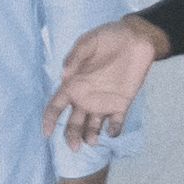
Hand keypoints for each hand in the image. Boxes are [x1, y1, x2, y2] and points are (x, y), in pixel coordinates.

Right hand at [42, 16, 161, 150]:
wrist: (136, 38)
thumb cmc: (108, 37)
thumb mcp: (89, 41)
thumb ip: (76, 56)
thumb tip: (64, 74)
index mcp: (73, 85)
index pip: (56, 106)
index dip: (50, 120)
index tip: (47, 133)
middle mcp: (85, 98)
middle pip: (73, 124)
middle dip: (71, 137)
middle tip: (75, 146)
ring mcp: (103, 103)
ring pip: (92, 127)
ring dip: (90, 137)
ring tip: (93, 140)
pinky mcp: (121, 104)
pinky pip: (116, 123)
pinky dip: (113, 131)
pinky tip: (112, 131)